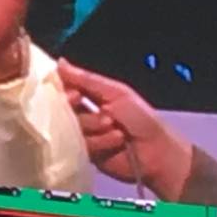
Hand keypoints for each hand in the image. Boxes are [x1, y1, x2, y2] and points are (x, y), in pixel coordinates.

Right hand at [53, 58, 195, 199]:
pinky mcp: (88, 154)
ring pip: (73, 129)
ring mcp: (87, 135)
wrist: (156, 152)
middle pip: (66, 110)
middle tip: (95, 111)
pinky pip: (82, 146)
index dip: (66, 91)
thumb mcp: (116, 92)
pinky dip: (100, 142)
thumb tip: (60, 63)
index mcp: (94, 96)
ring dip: (95, 127)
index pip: (68, 89)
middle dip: (81, 111)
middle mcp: (87, 115)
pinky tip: (116, 142)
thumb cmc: (141, 118)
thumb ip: (86, 79)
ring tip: (115, 127)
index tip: (74, 94)